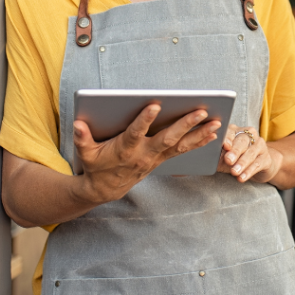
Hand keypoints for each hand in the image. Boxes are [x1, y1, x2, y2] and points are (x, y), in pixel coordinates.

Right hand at [73, 104, 221, 204]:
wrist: (106, 189)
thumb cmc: (96, 165)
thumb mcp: (86, 153)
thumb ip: (82, 138)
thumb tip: (78, 124)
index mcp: (125, 149)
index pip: (135, 132)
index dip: (144, 120)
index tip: (155, 105)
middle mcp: (144, 154)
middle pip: (167, 138)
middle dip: (185, 124)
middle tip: (201, 111)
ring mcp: (156, 158)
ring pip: (181, 145)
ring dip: (199, 134)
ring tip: (216, 122)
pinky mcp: (162, 159)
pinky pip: (183, 150)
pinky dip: (198, 142)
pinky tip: (213, 133)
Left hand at [217, 124, 282, 183]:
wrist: (259, 164)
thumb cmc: (236, 159)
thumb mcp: (225, 156)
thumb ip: (218, 155)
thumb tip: (206, 158)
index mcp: (236, 131)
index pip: (231, 131)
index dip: (228, 138)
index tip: (224, 146)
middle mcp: (250, 135)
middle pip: (242, 141)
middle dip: (235, 151)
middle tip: (228, 160)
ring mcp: (260, 145)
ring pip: (251, 153)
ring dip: (242, 163)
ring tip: (234, 172)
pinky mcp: (266, 158)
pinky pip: (257, 164)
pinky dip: (249, 171)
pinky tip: (242, 177)